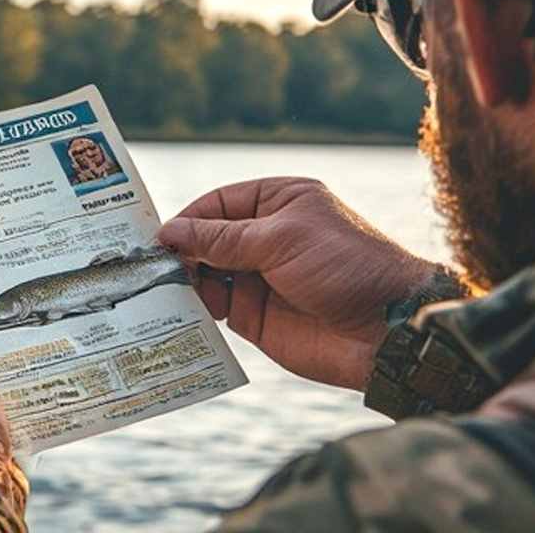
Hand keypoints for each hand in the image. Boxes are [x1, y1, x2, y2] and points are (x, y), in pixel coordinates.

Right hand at [157, 177, 439, 390]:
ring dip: (185, 283)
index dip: (186, 219)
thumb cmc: (344, 266)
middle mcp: (266, 238)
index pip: (217, 203)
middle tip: (147, 268)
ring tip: (159, 292)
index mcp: (278, 203)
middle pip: (206, 240)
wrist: (386, 331)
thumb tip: (169, 232)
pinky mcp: (256, 317)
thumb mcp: (279, 239)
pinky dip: (195, 311)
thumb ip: (220, 238)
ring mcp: (260, 278)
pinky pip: (215, 310)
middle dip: (180, 252)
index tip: (157, 239)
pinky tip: (176, 314)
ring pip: (206, 275)